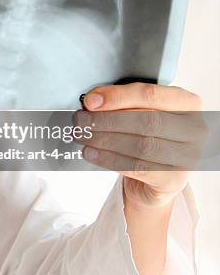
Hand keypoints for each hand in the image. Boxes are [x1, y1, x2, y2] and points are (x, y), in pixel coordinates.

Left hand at [74, 83, 205, 208]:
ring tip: (83, 136)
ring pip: (141, 146)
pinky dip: (109, 159)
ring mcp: (188, 157)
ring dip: (105, 140)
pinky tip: (91, 153)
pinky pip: (137, 167)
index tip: (90, 101)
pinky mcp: (174, 180)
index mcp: (187, 103)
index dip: (117, 97)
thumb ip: (122, 103)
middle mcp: (194, 129)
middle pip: (146, 121)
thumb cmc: (146, 135)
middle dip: (107, 120)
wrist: (153, 177)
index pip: (151, 95)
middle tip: (81, 121)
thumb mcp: (139, 111)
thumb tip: (92, 101)